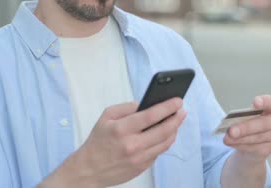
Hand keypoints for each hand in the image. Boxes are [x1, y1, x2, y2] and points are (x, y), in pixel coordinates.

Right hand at [40, 98, 185, 187]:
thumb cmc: (98, 140)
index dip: (168, 107)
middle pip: (164, 130)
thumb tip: (146, 104)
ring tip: (176, 120)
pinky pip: (159, 152)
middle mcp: (132, 145)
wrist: (89, 169)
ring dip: (174, 130)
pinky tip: (166, 133)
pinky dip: (165, 141)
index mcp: (122, 129)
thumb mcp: (106, 117)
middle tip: (182, 110)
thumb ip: (127, 107)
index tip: (178, 100)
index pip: (151, 115)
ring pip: (165, 142)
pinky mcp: (142, 167)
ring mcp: (139, 158)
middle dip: (177, 118)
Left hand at [223, 95, 270, 163]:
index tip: (255, 103)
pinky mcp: (268, 148)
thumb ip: (240, 117)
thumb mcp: (244, 116)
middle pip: (263, 123)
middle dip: (246, 127)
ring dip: (240, 139)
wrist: (251, 142)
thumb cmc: (248, 123)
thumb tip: (229, 123)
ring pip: (257, 137)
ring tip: (227, 139)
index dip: (264, 102)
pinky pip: (254, 147)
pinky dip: (241, 145)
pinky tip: (232, 143)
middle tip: (231, 131)